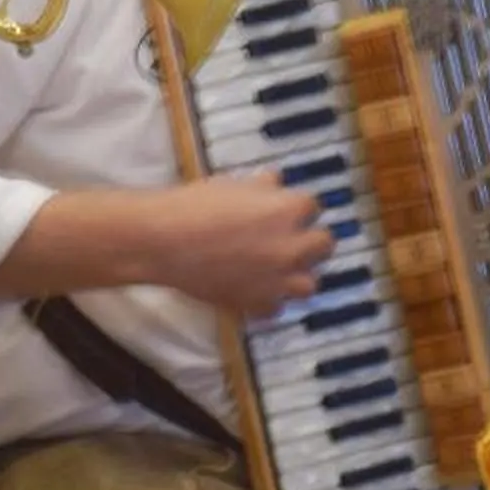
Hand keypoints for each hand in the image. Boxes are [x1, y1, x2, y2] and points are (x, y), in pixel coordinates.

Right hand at [147, 174, 336, 317]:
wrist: (164, 242)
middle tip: (289, 237)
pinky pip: (277, 307)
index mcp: (288, 210)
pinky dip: (269, 299)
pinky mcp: (258, 305)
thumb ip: (262, 186)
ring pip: (310, 284)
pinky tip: (254, 288)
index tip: (284, 208)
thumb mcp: (232, 184)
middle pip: (325, 245)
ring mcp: (278, 281)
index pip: (314, 206)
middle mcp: (292, 248)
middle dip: (310, 239)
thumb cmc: (195, 205)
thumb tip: (275, 182)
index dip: (297, 207)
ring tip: (278, 268)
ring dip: (297, 274)